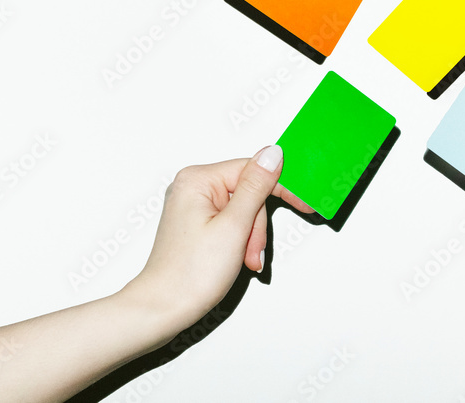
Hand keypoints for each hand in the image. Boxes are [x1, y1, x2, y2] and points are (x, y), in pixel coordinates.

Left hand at [123, 145, 312, 329]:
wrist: (162, 310)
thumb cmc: (189, 274)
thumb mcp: (234, 226)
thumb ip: (256, 187)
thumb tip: (272, 155)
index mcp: (197, 180)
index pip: (253, 170)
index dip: (280, 188)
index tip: (302, 202)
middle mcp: (192, 187)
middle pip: (249, 192)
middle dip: (257, 225)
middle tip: (253, 250)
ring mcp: (193, 205)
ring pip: (243, 210)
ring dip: (250, 237)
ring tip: (243, 260)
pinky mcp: (196, 222)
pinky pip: (231, 221)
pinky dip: (240, 240)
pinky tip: (238, 258)